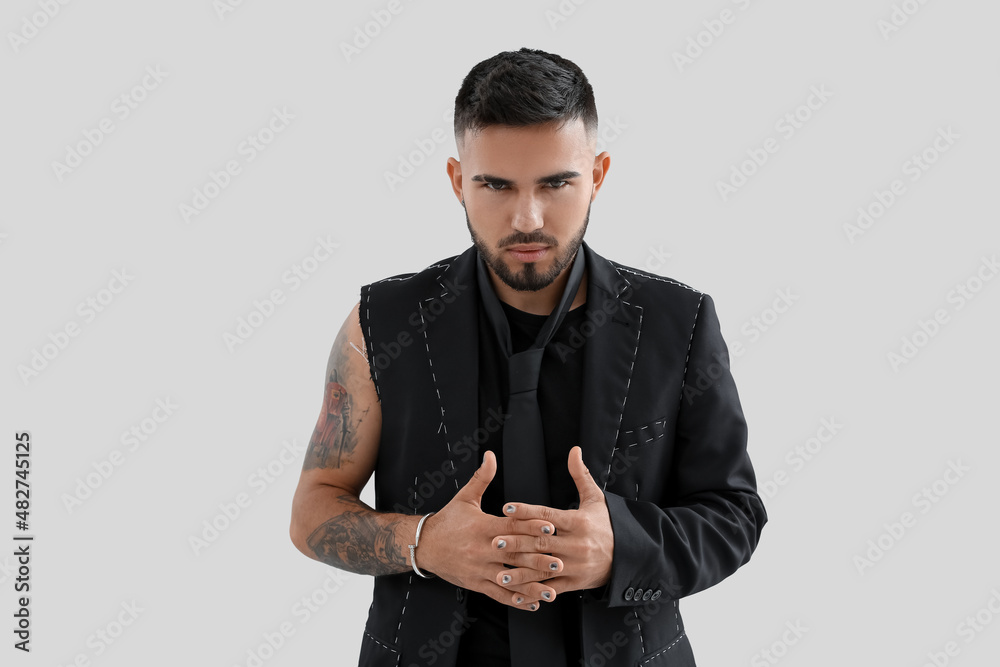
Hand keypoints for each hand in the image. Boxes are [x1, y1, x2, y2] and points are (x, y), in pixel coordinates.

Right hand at [417, 451, 562, 609]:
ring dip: (532, 585)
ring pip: (509, 579)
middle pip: (514, 554)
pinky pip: (498, 594)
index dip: (531, 526)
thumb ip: (482, 477)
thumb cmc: (447, 520)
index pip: (511, 526)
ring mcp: (479, 569)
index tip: (551, 527)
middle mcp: (483, 549)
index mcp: (483, 527)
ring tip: (552, 590)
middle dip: (538, 559)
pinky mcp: (476, 583)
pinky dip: (516, 600)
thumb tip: (491, 455)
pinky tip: (532, 603)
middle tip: (560, 562)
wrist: (423, 545)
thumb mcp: (464, 497)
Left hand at [492, 446, 613, 598]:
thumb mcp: (596, 499)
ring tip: (499, 571)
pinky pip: (551, 587)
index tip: (506, 508)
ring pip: (543, 568)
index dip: (526, 511)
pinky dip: (533, 589)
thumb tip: (574, 450)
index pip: (548, 515)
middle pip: (541, 542)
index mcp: (578, 522)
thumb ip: (581, 475)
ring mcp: (575, 566)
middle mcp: (576, 544)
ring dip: (520, 571)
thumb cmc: (606, 525)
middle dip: (516, 542)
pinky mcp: (574, 583)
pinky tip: (516, 590)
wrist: (628, 557)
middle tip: (494, 540)